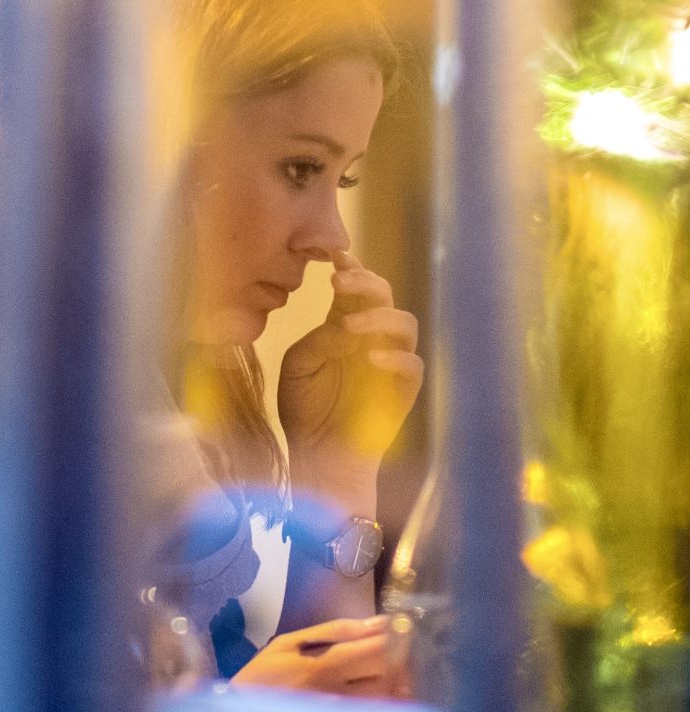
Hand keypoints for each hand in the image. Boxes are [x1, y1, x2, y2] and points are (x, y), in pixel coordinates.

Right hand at [229, 616, 390, 696]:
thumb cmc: (263, 675)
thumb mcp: (289, 642)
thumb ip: (334, 631)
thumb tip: (374, 623)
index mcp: (326, 667)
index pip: (378, 650)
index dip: (398, 636)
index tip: (403, 625)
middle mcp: (340, 695)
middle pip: (390, 677)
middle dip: (405, 659)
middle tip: (406, 646)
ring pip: (390, 700)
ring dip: (402, 682)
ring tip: (400, 668)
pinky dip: (392, 705)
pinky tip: (392, 695)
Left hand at [277, 252, 422, 497]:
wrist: (318, 456)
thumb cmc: (305, 408)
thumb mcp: (298, 366)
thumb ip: (319, 339)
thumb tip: (343, 324)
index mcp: (344, 325)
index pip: (354, 288)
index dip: (350, 268)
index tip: (335, 255)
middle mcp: (371, 337)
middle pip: (384, 295)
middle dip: (365, 282)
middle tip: (338, 282)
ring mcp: (391, 361)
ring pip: (405, 323)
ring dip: (379, 318)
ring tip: (350, 327)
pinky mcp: (404, 389)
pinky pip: (413, 366)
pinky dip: (395, 358)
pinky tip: (371, 359)